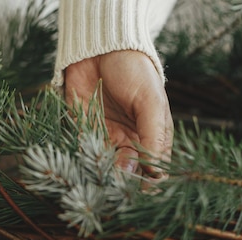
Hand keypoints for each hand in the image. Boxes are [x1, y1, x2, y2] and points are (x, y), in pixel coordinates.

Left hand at [64, 50, 172, 175]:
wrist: (99, 50)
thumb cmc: (133, 72)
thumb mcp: (150, 102)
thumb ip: (154, 136)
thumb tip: (157, 173)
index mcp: (152, 137)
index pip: (154, 170)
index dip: (149, 183)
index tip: (141, 188)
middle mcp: (130, 143)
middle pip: (129, 174)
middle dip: (124, 181)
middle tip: (118, 181)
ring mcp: (107, 140)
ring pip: (107, 169)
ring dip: (105, 176)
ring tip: (103, 176)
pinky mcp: (84, 134)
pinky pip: (86, 156)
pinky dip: (86, 163)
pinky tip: (88, 165)